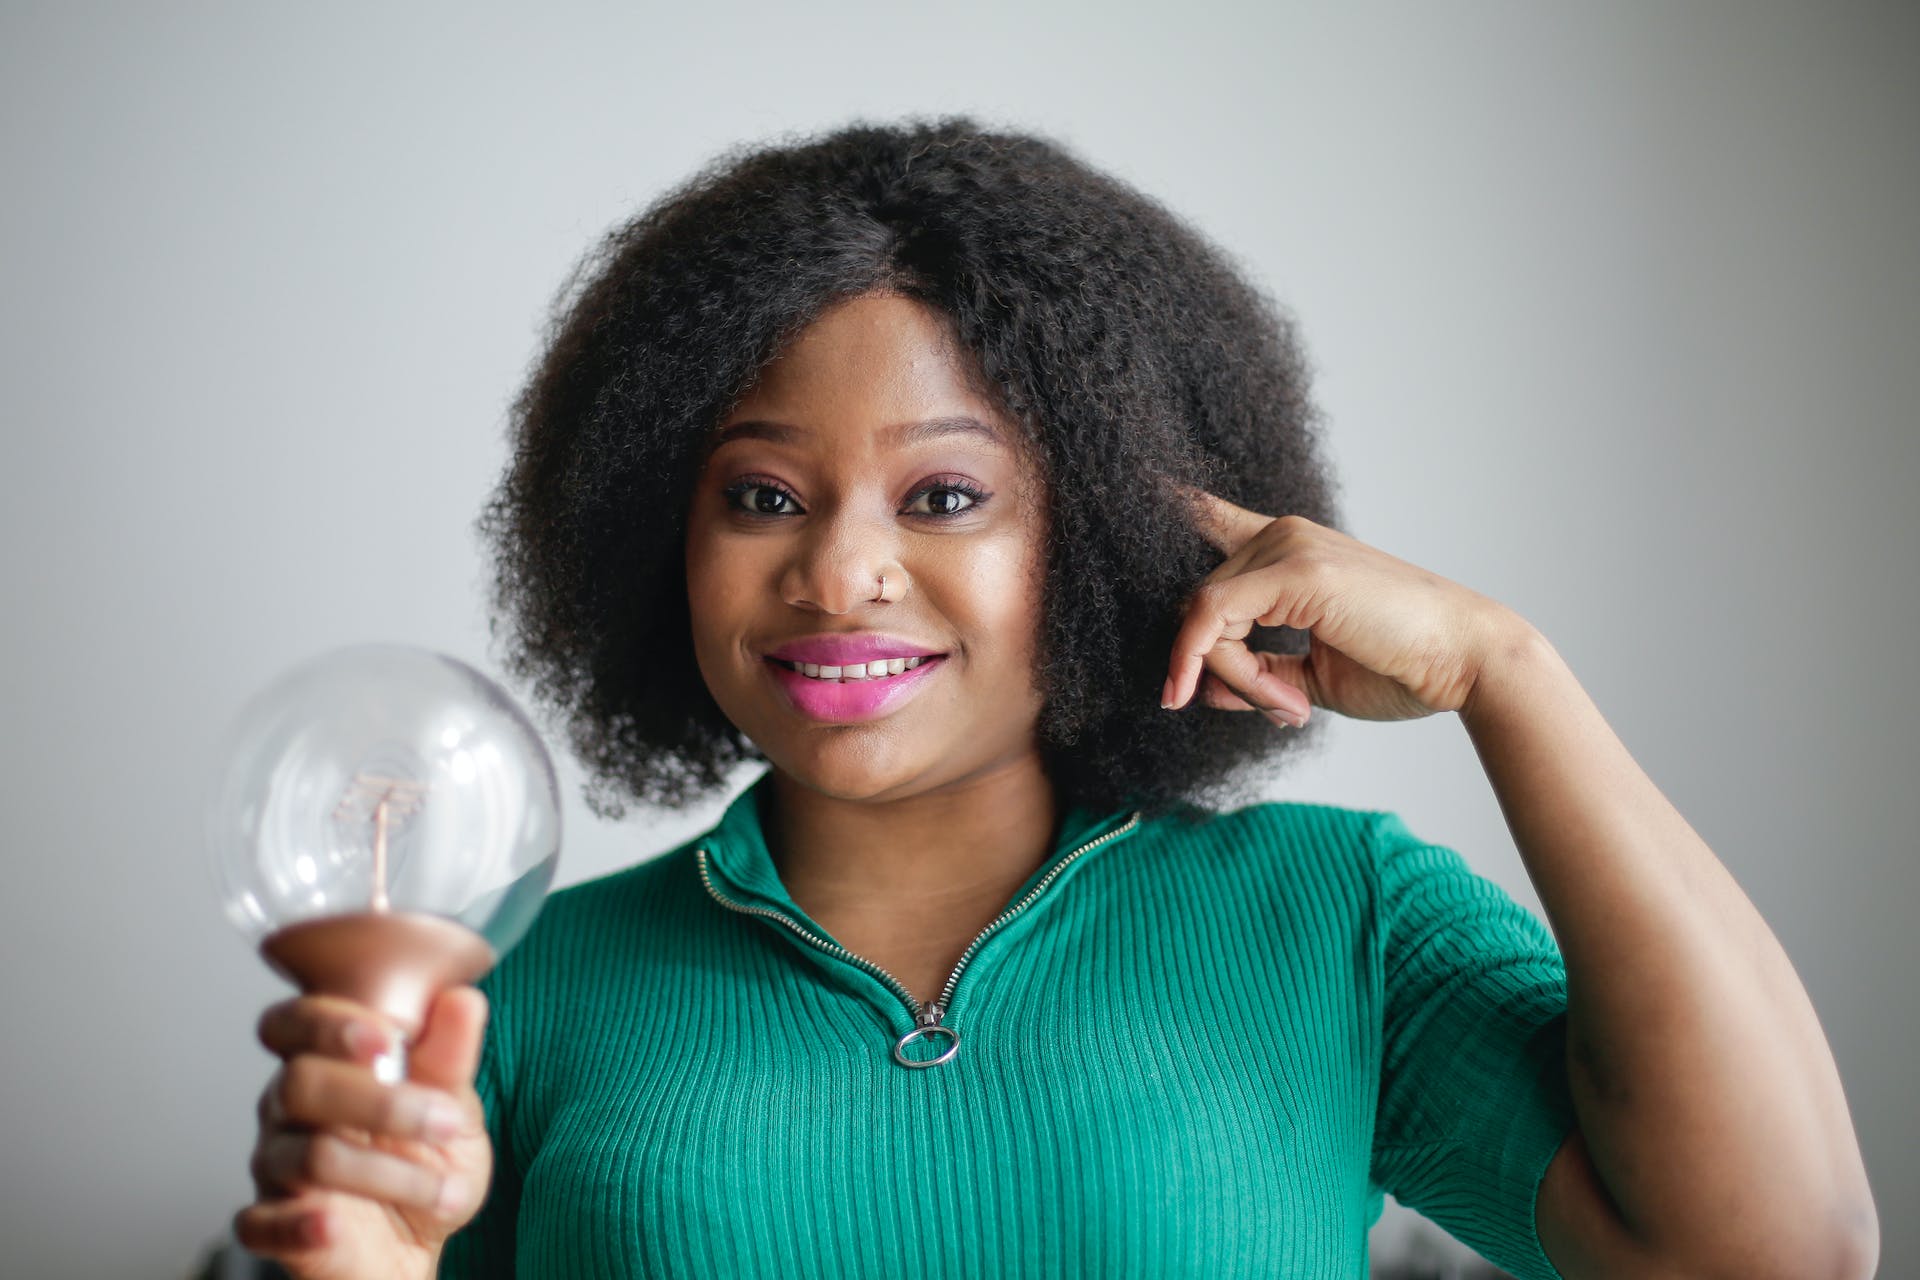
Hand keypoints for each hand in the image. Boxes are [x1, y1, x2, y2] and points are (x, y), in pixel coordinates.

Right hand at [234, 986, 493, 1279]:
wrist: (421, 1240)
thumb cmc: (426, 1160)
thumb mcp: (455, 1108)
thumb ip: (452, 1058)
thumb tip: (462, 1001)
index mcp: (327, 1063)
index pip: (295, 1023)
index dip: (330, 1024)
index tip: (386, 1039)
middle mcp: (289, 1109)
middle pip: (300, 1083)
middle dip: (381, 1102)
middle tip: (442, 1120)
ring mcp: (276, 1167)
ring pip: (308, 1155)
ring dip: (387, 1173)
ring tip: (443, 1190)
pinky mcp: (271, 1226)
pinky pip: (260, 1223)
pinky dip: (297, 1226)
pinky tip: (330, 1225)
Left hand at [1163, 486, 1522, 725]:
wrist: (1467, 664)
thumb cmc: (1400, 666)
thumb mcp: (1308, 676)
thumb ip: (1252, 674)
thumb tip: (1193, 689)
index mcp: (1288, 549)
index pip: (1208, 517)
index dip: (1165, 503)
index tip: (1131, 485)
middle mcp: (1282, 536)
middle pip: (1197, 602)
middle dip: (1215, 669)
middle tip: (1277, 711)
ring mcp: (1288, 546)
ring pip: (1201, 613)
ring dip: (1229, 677)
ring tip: (1289, 709)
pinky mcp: (1295, 569)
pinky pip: (1215, 621)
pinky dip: (1231, 670)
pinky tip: (1283, 702)